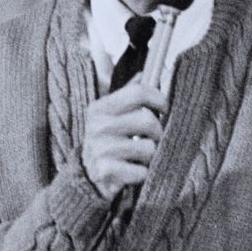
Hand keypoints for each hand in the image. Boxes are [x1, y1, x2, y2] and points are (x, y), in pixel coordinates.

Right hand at [82, 82, 166, 200]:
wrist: (88, 176)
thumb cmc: (107, 141)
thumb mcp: (110, 115)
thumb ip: (127, 94)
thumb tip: (144, 73)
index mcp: (99, 108)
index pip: (137, 93)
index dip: (158, 98)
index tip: (164, 107)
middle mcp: (97, 126)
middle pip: (147, 120)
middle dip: (157, 132)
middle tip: (152, 138)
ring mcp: (101, 149)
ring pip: (149, 148)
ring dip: (150, 155)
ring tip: (140, 156)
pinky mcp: (107, 171)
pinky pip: (142, 171)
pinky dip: (142, 173)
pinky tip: (132, 170)